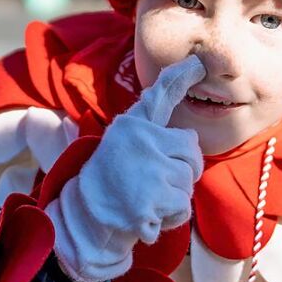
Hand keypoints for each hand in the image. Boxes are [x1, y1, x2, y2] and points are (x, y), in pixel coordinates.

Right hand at [48, 55, 205, 281]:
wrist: (84, 218)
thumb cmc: (110, 177)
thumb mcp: (124, 139)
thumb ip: (150, 118)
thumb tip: (175, 83)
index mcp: (133, 125)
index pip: (160, 94)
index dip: (180, 76)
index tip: (197, 63)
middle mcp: (140, 140)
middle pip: (192, 153)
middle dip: (182, 171)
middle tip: (152, 181)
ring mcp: (147, 170)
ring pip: (188, 182)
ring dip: (174, 196)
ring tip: (146, 197)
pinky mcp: (151, 200)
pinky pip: (183, 207)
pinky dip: (171, 216)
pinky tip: (148, 214)